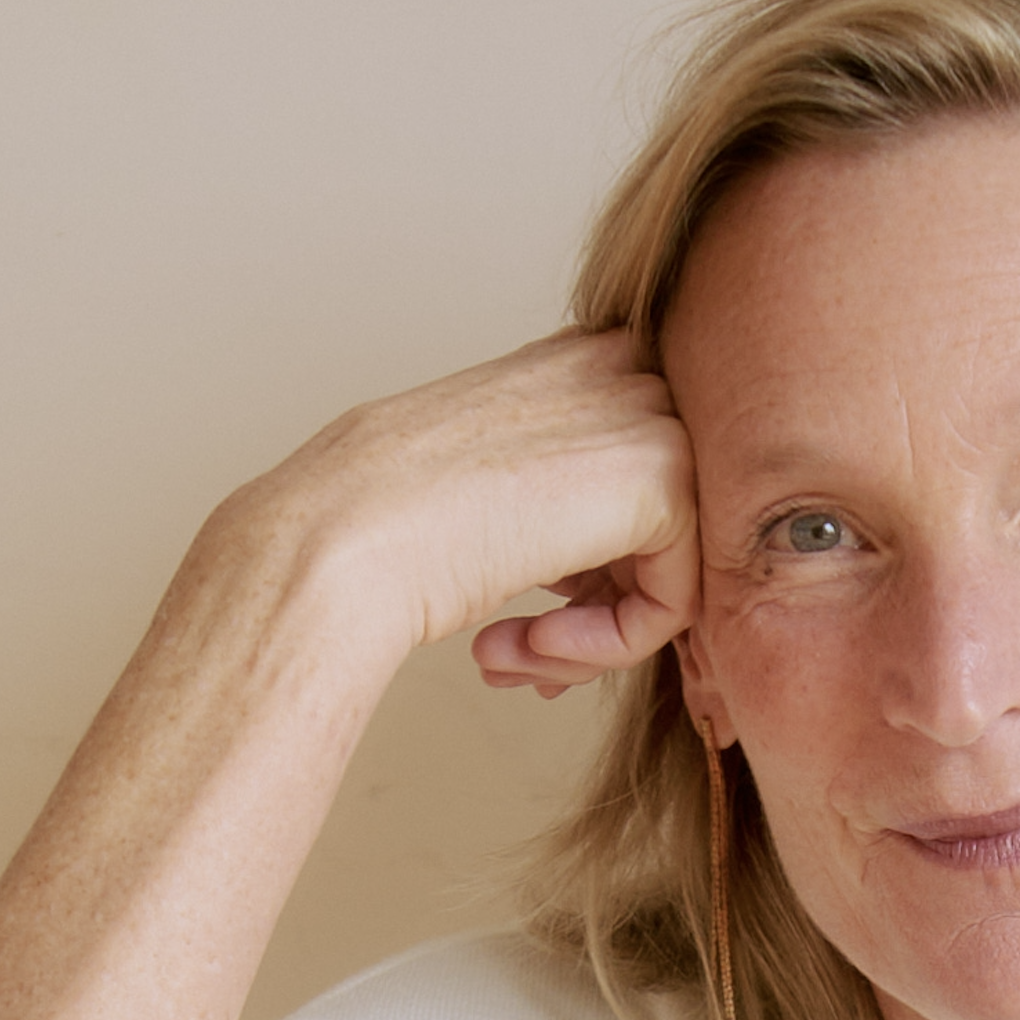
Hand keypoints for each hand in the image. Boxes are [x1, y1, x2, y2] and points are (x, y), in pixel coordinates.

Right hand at [219, 328, 699, 692]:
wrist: (345, 536)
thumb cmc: (387, 520)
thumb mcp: (490, 482)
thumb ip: (566, 495)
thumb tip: (619, 564)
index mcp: (579, 360)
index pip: (634, 481)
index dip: (591, 570)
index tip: (529, 615)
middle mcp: (624, 373)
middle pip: (659, 527)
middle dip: (597, 609)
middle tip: (526, 653)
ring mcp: (651, 419)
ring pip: (669, 570)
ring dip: (593, 640)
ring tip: (518, 659)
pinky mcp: (665, 482)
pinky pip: (674, 603)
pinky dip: (607, 649)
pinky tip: (532, 645)